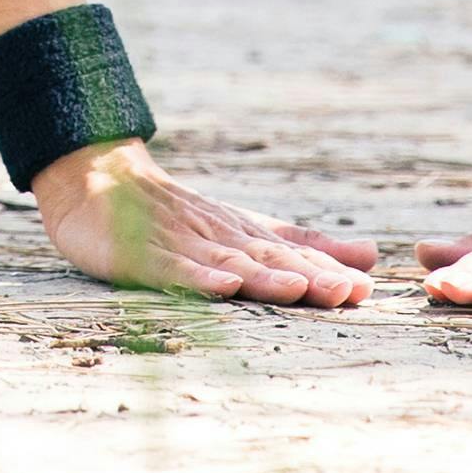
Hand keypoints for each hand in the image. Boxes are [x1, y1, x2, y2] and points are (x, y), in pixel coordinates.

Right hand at [33, 139, 384, 304]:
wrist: (99, 180)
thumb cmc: (179, 214)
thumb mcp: (248, 229)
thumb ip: (306, 245)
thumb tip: (371, 257)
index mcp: (246, 234)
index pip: (293, 254)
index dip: (329, 270)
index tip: (366, 288)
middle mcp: (220, 237)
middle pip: (269, 258)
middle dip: (310, 276)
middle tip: (347, 292)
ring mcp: (182, 245)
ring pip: (229, 262)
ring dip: (265, 276)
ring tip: (299, 287)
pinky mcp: (144, 256)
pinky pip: (173, 268)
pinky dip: (199, 277)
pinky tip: (222, 285)